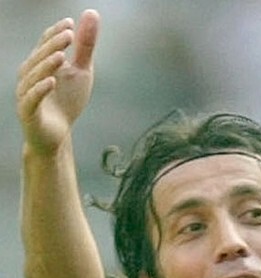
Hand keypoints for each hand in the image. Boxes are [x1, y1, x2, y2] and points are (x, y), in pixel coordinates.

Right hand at [15, 10, 98, 154]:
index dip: (56, 33)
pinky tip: (52, 81)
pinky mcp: (28, 112)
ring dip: (46, 65)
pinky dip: (40, 90)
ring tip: (61, 56)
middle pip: (39, 57)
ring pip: (33, 76)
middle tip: (69, 35)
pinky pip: (32, 99)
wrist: (57, 135)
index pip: (46, 44)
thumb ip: (85, 46)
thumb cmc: (66, 100)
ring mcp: (26, 93)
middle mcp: (29, 75)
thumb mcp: (81, 71)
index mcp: (40, 63)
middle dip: (53, 45)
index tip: (70, 23)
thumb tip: (91, 14)